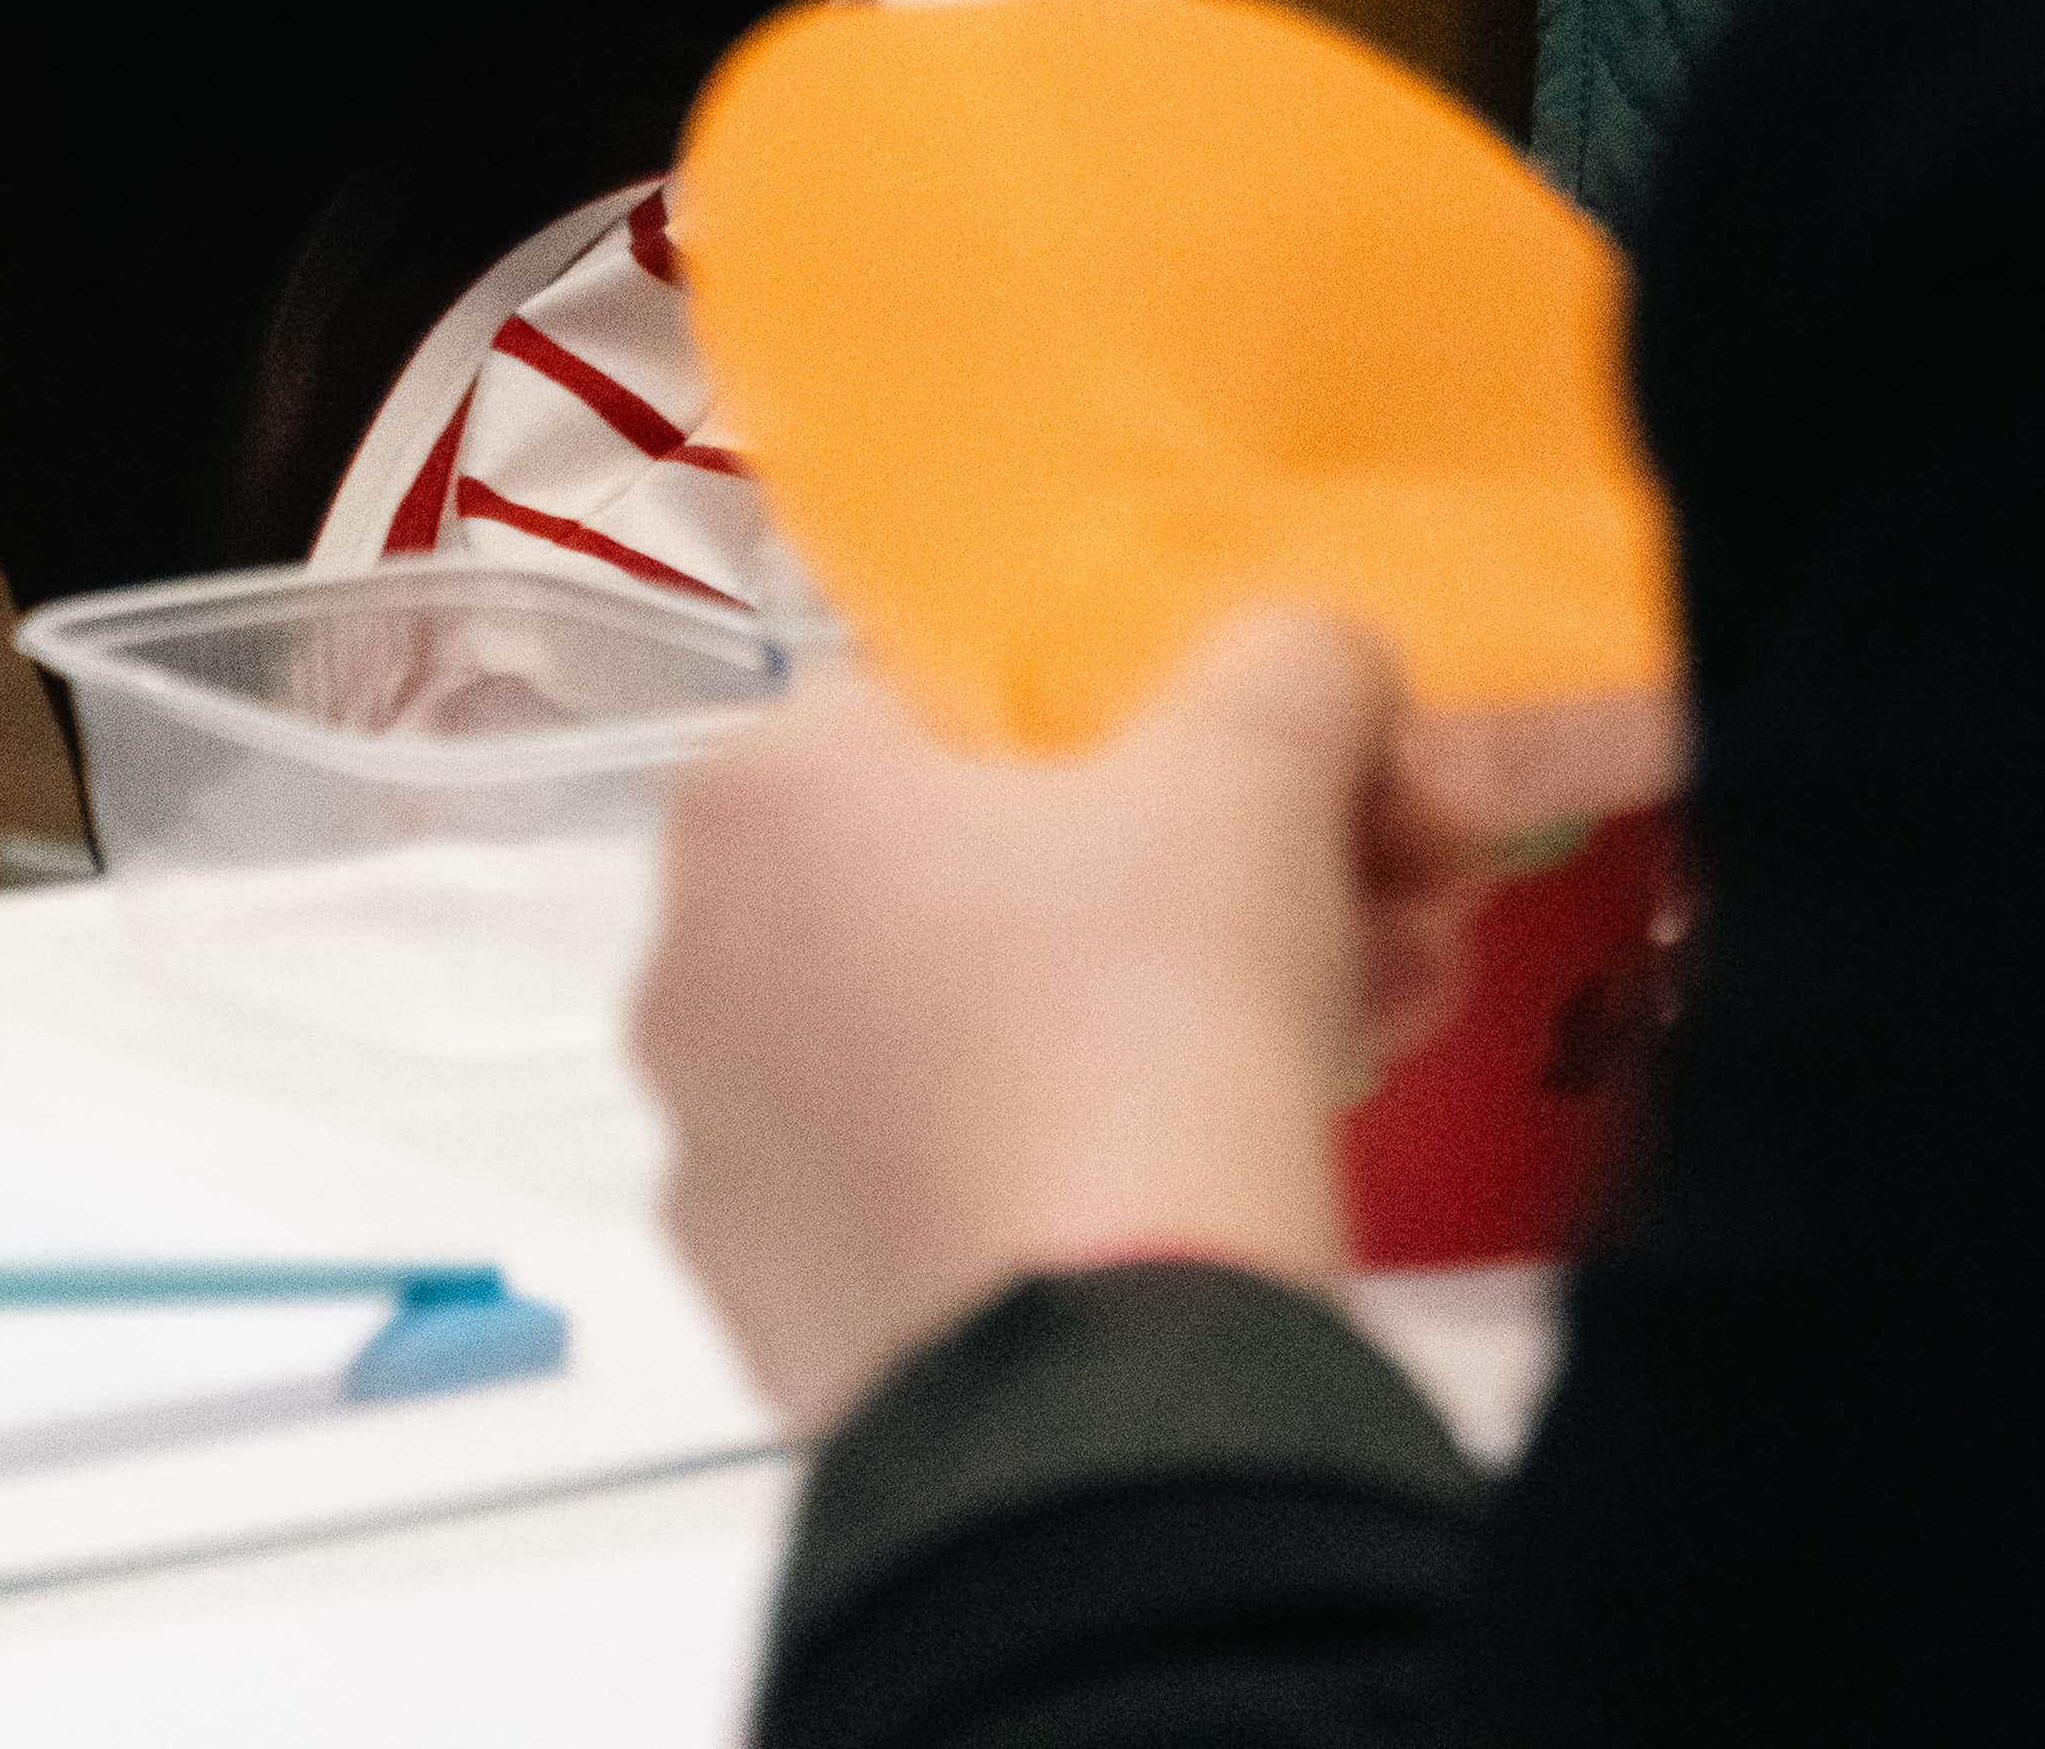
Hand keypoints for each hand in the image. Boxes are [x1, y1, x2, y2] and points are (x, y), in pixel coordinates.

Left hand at [640, 606, 1622, 1434]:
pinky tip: (1227, 1165)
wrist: (1097, 1386)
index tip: (1261, 784)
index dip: (1133, 730)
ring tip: (1341, 1030)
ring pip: (978, 1038)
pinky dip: (1077, 1164)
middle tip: (1343, 902)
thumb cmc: (1132, 1022)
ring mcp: (731, 1160)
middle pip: (983, 874)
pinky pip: (952, 1190)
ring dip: (1155, 1018)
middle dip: (1188, 879)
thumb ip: (1291, 659)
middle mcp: (701, 965)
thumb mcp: (1256, 760)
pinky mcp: (788, 1316)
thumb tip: (1319, 662)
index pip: (950, 697)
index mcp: (760, 792)